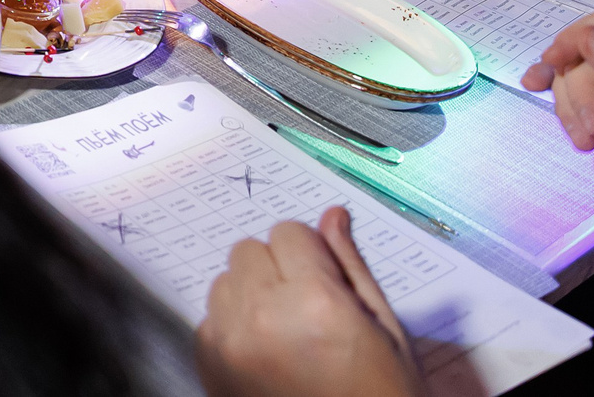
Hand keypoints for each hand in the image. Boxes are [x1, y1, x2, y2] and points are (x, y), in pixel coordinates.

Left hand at [199, 208, 422, 396]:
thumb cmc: (382, 395)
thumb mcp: (384, 330)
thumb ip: (351, 266)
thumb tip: (333, 215)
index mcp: (315, 301)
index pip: (289, 232)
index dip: (311, 254)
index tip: (326, 281)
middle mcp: (263, 316)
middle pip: (250, 250)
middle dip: (279, 270)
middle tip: (308, 309)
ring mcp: (230, 344)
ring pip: (225, 281)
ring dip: (251, 296)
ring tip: (288, 334)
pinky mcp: (209, 367)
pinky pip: (210, 318)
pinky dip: (233, 328)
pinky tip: (267, 355)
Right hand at [523, 9, 593, 218]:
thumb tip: (587, 38)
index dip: (581, 37)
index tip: (554, 60)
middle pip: (592, 54)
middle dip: (581, 89)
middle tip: (591, 125)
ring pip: (581, 77)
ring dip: (574, 106)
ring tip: (586, 138)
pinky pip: (582, 100)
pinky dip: (571, 114)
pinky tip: (573, 131)